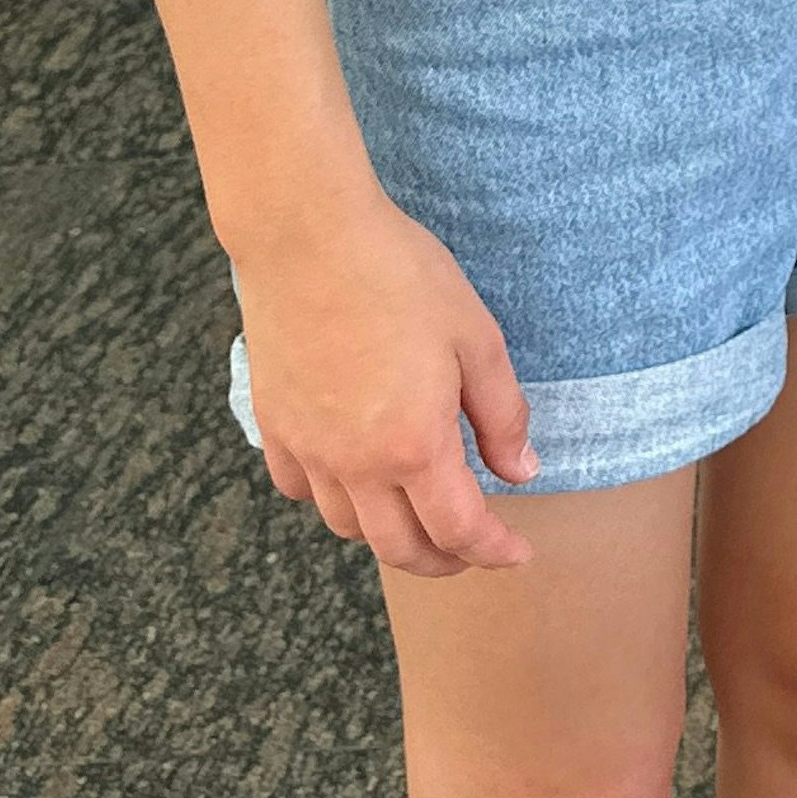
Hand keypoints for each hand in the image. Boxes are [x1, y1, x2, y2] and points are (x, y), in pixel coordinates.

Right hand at [230, 186, 538, 575]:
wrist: (308, 235)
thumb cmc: (400, 275)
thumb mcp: (476, 337)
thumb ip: (502, 414)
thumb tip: (521, 472)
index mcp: (414, 445)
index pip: (459, 530)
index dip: (494, 551)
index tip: (517, 553)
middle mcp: (355, 463)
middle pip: (399, 549)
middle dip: (443, 562)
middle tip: (471, 550)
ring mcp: (308, 448)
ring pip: (347, 527)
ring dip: (388, 535)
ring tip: (416, 515)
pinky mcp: (275, 425)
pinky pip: (300, 489)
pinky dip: (332, 499)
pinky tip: (353, 476)